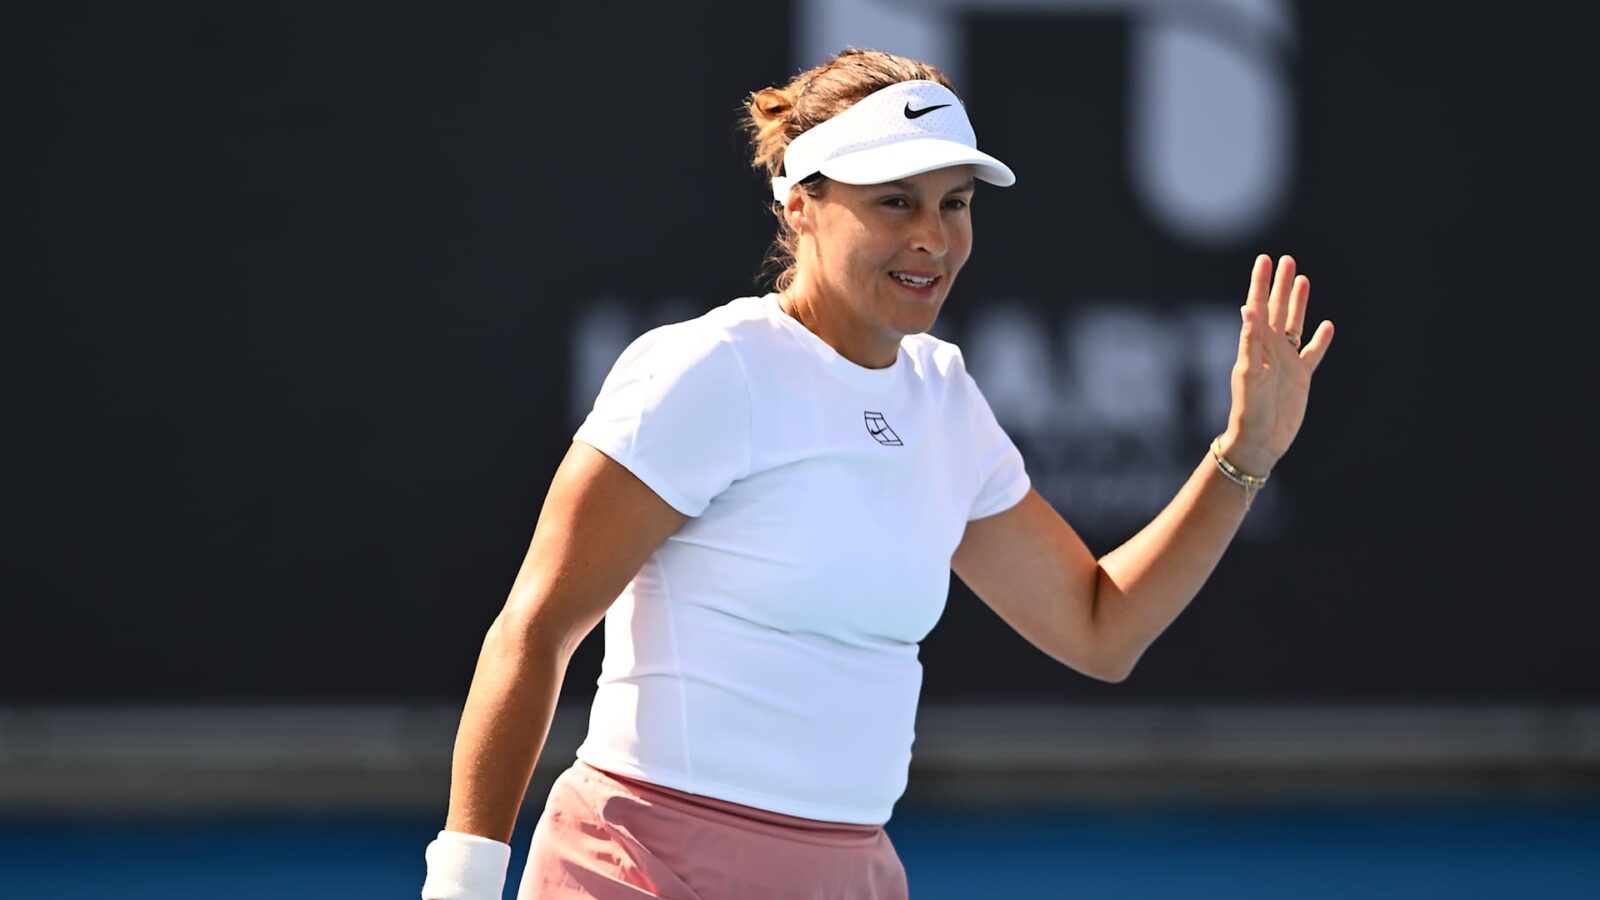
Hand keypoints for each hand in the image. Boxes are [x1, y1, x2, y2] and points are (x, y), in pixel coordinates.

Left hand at [1220, 254, 1333, 474]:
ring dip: (1298, 303)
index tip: (1265, 259)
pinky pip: (1313, 353)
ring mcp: (1286, 361)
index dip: (1261, 283)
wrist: (1259, 441)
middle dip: (1280, 285)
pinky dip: (1320, 339)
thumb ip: (1250, 342)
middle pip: (1277, 309)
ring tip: (1303, 279)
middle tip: (1286, 260)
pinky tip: (1328, 325)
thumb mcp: (1248, 374)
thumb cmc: (1248, 410)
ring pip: (1294, 324)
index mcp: (1255, 344)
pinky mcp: (1301, 377)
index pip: (1258, 306)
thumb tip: (1248, 309)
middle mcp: (1270, 349)